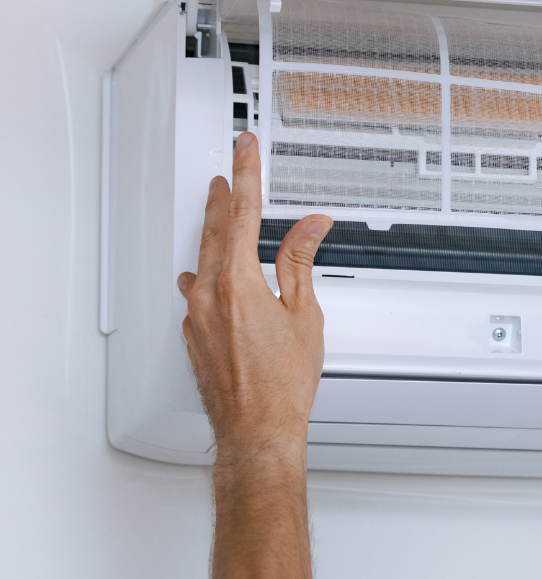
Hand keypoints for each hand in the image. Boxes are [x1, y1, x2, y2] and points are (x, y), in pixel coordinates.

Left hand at [177, 131, 332, 465]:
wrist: (257, 429)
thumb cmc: (282, 385)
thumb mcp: (304, 315)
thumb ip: (301, 263)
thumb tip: (310, 227)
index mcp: (238, 283)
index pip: (242, 213)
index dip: (246, 175)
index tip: (244, 149)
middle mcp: (209, 296)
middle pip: (214, 231)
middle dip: (224, 196)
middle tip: (230, 170)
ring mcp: (197, 316)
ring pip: (202, 259)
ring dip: (213, 231)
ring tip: (219, 211)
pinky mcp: (194, 335)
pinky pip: (195, 291)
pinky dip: (205, 273)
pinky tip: (206, 273)